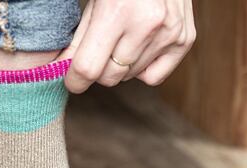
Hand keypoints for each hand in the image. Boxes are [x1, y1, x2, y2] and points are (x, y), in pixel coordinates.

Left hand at [63, 0, 195, 92]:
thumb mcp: (95, 2)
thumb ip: (78, 40)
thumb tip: (61, 70)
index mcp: (118, 11)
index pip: (88, 69)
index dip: (74, 80)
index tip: (71, 80)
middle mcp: (147, 25)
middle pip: (109, 78)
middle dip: (98, 70)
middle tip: (98, 52)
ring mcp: (169, 33)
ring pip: (128, 78)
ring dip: (119, 67)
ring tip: (123, 38)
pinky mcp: (185, 40)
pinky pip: (153, 77)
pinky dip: (142, 70)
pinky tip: (139, 48)